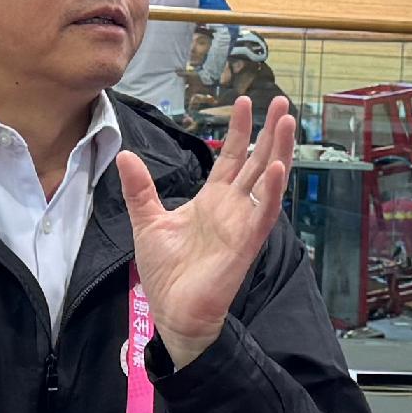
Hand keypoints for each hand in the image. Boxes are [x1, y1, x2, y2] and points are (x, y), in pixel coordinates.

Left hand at [116, 96, 297, 365]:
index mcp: (213, 199)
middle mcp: (233, 207)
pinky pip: (264, 214)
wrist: (173, 311)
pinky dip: (273, 191)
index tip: (243, 102)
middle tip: (281, 101)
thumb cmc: (166, 273)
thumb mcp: (147, 221)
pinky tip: (278, 167)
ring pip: (269, 181)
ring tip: (287, 122)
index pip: (232, 157)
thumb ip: (140, 188)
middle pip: (257, 161)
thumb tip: (124, 154)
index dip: (240, 130)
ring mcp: (243, 223)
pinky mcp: (246, 243)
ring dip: (279, 151)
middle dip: (270, 131)